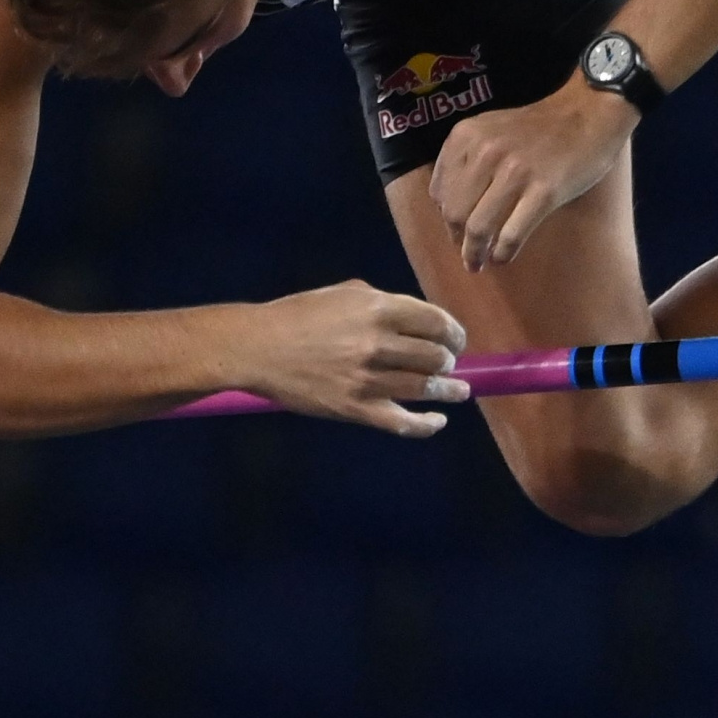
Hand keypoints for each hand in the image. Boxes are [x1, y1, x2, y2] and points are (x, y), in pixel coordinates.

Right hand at [244, 280, 470, 437]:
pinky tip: (438, 421)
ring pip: (425, 388)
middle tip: (449, 364)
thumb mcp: (345, 293)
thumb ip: (384, 303)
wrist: (258, 347)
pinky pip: (401, 422)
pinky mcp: (355, 408)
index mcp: (378, 309)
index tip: (457, 340)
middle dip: (449, 361)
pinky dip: (425, 424)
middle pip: (435, 356)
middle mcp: (378, 343)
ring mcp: (367, 379)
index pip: (436, 321)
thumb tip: (417, 320)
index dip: (454, 333)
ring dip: (448, 390)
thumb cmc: (299, 315)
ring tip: (460, 391)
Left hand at [429, 77, 636, 269]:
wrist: (589, 113)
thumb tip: (448, 206)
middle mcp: (485, 153)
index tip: (456, 232)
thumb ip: (466, 158)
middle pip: (455, 213)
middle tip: (467, 255)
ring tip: (479, 264)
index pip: (440, 192)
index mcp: (466, 136)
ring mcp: (515, 173)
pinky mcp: (544, 191)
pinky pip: (512, 233)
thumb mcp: (491, 128)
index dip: (446, 219)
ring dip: (475, 253)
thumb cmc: (541, 126)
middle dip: (458, 241)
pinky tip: (503, 257)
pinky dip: (504, 252)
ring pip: (480, 227)